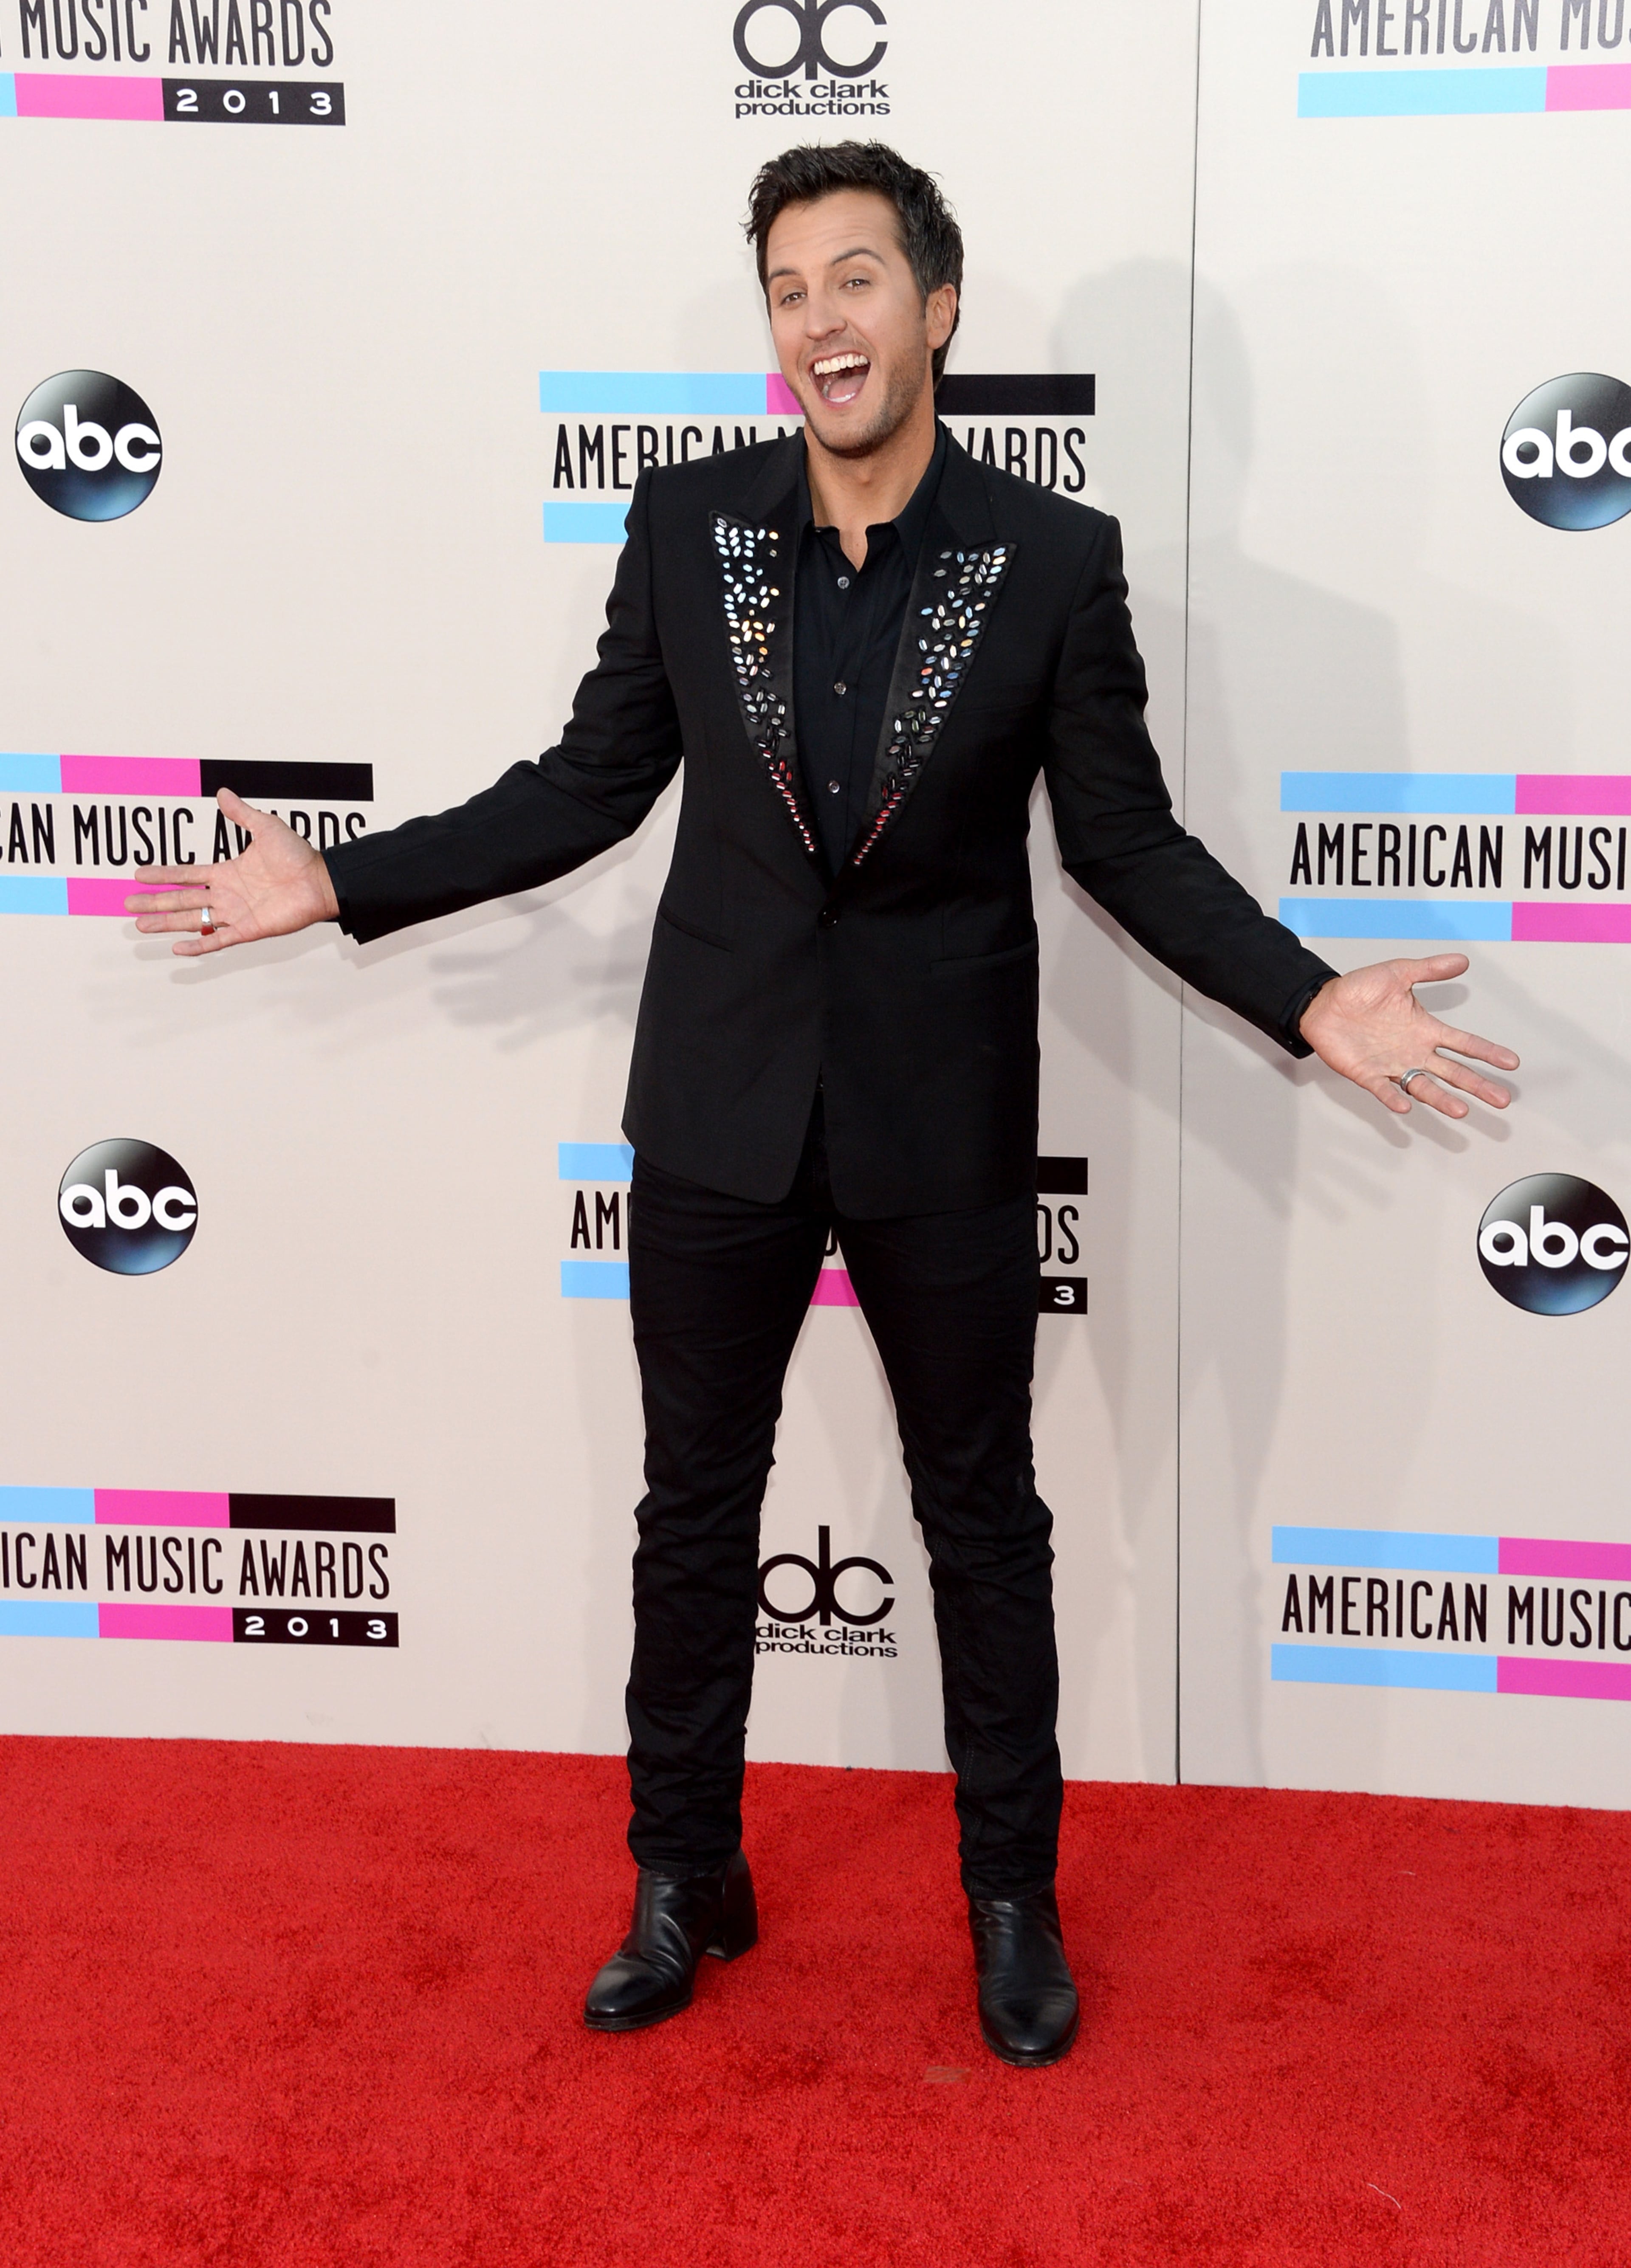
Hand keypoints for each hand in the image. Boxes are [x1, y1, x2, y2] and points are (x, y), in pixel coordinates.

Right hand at [125, 788, 338, 955]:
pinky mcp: (249, 929)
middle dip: (155, 901)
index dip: (163, 874)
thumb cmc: (298, 855)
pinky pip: (219, 939)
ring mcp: (236, 913)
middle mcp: (227, 894)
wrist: (320, 880)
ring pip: (193, 919)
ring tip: (141, 924)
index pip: (187, 874)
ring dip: (166, 922)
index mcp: (227, 872)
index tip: (139, 874)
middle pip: (182, 898)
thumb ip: (241, 814)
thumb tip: (222, 793)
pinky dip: (199, 944)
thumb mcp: (265, 827)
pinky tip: (177, 947)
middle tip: (128, 904)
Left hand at [1299, 954, 1518, 1118]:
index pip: (1464, 1043)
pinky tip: (1406, 1105)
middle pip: (1453, 1072)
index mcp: (1424, 1029)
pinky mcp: (1367, 1073)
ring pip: (1423, 1086)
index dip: (1488, 1052)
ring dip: (1442, 1099)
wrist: (1323, 1003)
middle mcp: (1413, 1052)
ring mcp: (1392, 1065)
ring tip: (1461, 1110)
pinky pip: (1383, 1089)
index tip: (1511, 1062)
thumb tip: (1462, 961)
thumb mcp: (1398, 973)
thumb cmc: (1360, 990)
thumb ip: (1429, 970)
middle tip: (1502, 1099)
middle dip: (1478, 1085)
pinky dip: (1394, 1097)